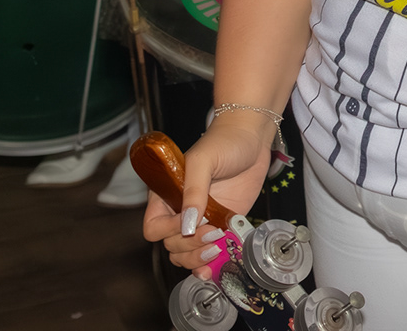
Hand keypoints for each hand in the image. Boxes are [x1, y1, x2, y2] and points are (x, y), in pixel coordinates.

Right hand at [141, 116, 274, 280]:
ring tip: (217, 247)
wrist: (252, 139)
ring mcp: (202, 221)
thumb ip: (193, 190)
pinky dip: (210, 264)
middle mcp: (181, 212)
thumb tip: (188, 223)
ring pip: (186, 254)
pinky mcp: (222, 226)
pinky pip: (209, 252)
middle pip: (171, 245)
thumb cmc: (224, 142)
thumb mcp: (203, 161)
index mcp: (167, 196)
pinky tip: (215, 266)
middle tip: (213, 233)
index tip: (190, 223)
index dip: (168, 231)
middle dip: (189, 245)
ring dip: (198, 258)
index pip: (153, 227)